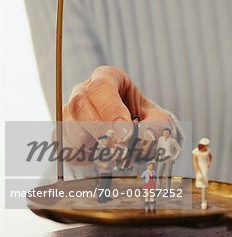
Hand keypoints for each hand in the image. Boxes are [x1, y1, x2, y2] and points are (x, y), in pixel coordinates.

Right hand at [63, 66, 178, 165]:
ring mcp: (71, 113)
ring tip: (116, 155)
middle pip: (79, 105)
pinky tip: (103, 158)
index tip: (126, 133)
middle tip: (121, 150)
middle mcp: (84, 91)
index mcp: (108, 78)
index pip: (101, 87)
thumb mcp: (161, 122)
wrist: (142, 140)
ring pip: (69, 127)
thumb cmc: (150, 124)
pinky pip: (65, 147)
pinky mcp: (65, 135)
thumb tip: (140, 140)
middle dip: (100, 131)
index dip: (111, 110)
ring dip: (92, 146)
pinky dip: (83, 158)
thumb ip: (154, 129)